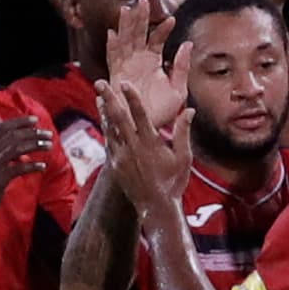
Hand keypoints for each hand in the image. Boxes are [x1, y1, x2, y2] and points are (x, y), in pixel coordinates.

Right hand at [0, 116, 53, 231]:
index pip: (2, 127)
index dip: (20, 122)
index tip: (35, 120)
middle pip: (12, 136)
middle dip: (33, 133)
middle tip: (48, 134)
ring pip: (17, 148)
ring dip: (35, 146)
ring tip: (49, 146)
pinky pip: (19, 169)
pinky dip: (33, 166)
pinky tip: (42, 166)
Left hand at [96, 56, 193, 219]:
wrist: (156, 207)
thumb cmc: (173, 182)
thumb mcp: (184, 157)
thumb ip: (183, 132)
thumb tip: (189, 111)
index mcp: (151, 143)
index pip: (140, 114)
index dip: (132, 97)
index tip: (124, 83)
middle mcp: (133, 147)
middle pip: (118, 117)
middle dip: (109, 98)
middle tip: (100, 83)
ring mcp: (122, 156)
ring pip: (109, 128)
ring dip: (104, 111)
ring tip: (99, 96)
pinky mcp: (115, 165)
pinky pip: (108, 142)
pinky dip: (106, 129)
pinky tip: (104, 119)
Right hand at [105, 0, 184, 128]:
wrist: (145, 129)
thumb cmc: (162, 113)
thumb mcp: (178, 90)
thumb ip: (181, 67)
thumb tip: (187, 45)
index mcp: (153, 62)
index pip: (157, 39)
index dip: (164, 29)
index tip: (172, 20)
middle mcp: (138, 61)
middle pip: (138, 34)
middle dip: (139, 17)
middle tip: (143, 0)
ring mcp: (126, 67)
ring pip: (124, 41)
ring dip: (125, 26)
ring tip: (128, 9)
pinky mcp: (116, 77)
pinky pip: (112, 59)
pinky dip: (112, 46)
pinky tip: (112, 32)